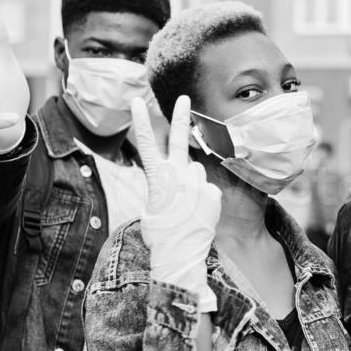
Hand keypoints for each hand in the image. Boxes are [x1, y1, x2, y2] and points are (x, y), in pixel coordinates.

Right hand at [131, 95, 220, 303]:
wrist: (179, 253)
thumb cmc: (160, 232)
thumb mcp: (153, 205)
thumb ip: (165, 184)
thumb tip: (184, 172)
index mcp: (156, 177)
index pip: (147, 143)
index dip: (141, 121)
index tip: (137, 101)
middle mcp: (177, 175)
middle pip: (180, 139)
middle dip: (180, 116)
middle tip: (184, 98)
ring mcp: (197, 182)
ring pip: (197, 170)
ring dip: (192, 180)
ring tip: (186, 204)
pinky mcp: (212, 192)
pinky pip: (208, 187)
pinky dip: (204, 196)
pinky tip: (197, 211)